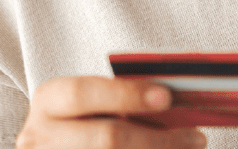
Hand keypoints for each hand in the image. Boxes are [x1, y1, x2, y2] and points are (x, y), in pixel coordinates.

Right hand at [17, 76, 206, 148]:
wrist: (61, 146)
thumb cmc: (85, 121)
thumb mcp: (92, 104)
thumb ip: (123, 99)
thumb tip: (175, 100)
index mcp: (49, 101)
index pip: (83, 94)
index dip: (125, 94)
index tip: (167, 97)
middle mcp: (40, 137)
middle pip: (106, 138)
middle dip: (158, 139)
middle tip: (197, 137)